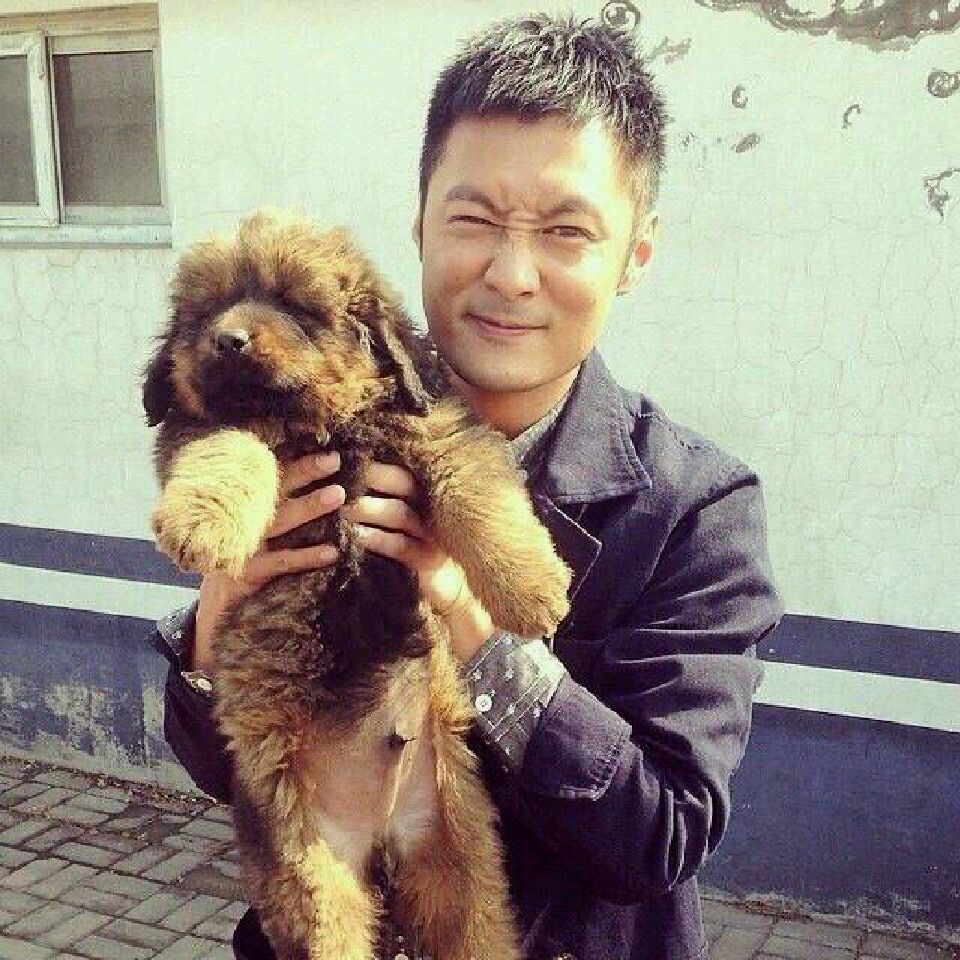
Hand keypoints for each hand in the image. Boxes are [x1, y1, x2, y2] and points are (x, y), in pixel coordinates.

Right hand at [191, 451, 344, 670]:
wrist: (217, 604)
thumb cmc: (249, 556)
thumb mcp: (257, 526)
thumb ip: (280, 504)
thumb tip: (322, 476)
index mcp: (245, 503)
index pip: (271, 473)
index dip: (298, 459)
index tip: (327, 448)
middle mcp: (241, 518)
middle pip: (275, 489)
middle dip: (305, 471)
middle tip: (335, 459)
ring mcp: (242, 544)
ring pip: (280, 521)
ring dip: (309, 506)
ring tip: (339, 495)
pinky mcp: (247, 572)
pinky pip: (281, 562)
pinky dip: (307, 557)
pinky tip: (333, 552)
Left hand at [344, 461, 495, 660]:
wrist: (448, 592)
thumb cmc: (417, 552)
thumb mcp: (406, 524)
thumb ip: (387, 501)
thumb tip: (347, 480)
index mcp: (426, 494)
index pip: (402, 468)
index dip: (376, 460)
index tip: (346, 452)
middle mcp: (432, 509)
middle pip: (403, 483)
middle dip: (372, 475)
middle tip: (341, 470)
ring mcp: (432, 534)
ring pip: (399, 512)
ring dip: (368, 507)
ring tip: (340, 506)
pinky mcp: (427, 560)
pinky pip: (399, 545)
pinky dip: (375, 539)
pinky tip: (354, 536)